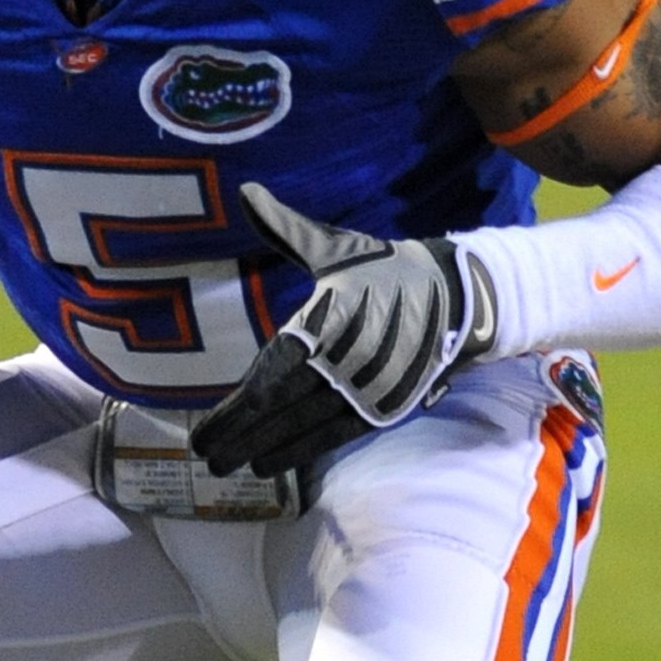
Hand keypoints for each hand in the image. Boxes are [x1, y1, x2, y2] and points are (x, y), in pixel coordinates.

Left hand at [190, 183, 494, 479]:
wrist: (457, 296)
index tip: (203, 429)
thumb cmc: (384, 269)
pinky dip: (301, 453)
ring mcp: (363, 389)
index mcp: (325, 322)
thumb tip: (246, 194)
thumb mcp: (336, 247)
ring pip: (303, 429)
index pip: (270, 375)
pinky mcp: (382, 407)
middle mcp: (341, 362)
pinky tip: (273, 465)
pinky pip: (333, 437)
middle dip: (238, 437)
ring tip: (229, 466)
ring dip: (263, 451)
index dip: (235, 410)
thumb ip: (285, 228)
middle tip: (205, 458)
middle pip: (279, 409)